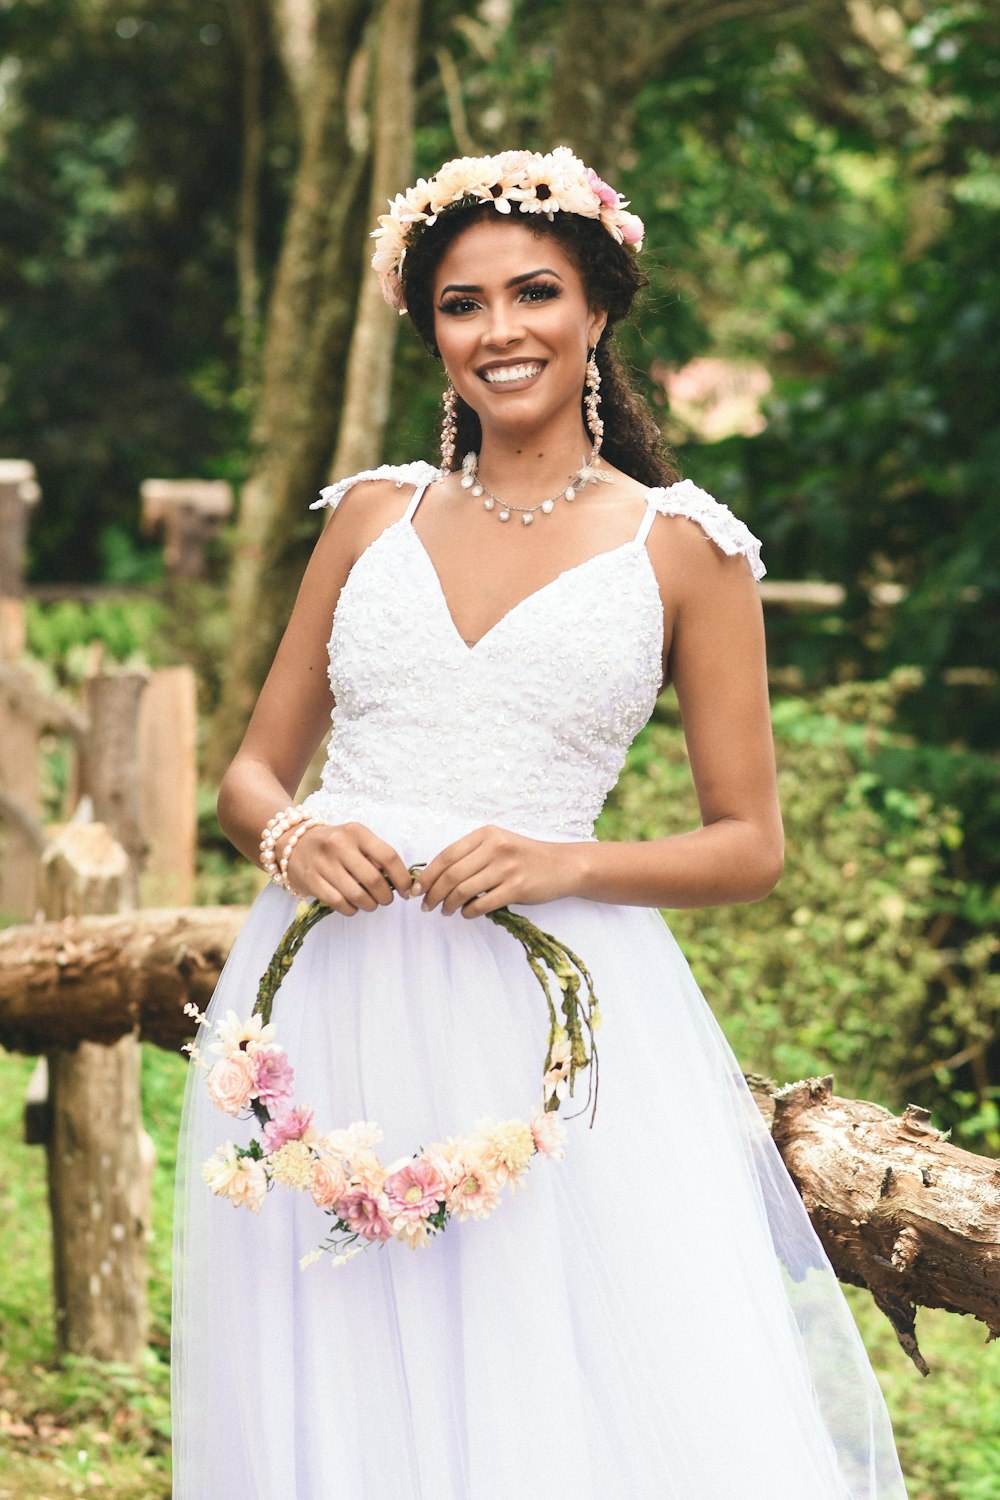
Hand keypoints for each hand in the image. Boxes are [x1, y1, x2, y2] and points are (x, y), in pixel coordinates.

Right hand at [282, 822, 413, 914]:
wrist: (294, 843)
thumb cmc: (334, 844)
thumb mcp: (355, 840)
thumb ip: (375, 855)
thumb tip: (397, 881)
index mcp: (356, 832)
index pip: (388, 856)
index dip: (402, 878)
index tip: (407, 891)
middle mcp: (339, 844)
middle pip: (374, 879)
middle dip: (386, 896)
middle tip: (386, 900)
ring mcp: (323, 862)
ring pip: (357, 895)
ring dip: (369, 905)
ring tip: (370, 904)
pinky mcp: (311, 880)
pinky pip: (339, 903)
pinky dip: (351, 910)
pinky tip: (353, 906)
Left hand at [415, 825, 581, 917]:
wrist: (563, 865)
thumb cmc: (525, 857)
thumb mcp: (498, 845)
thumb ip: (471, 855)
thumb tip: (435, 877)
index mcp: (486, 834)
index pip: (447, 855)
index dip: (427, 874)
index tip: (416, 889)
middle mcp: (496, 848)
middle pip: (452, 874)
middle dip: (433, 893)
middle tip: (426, 905)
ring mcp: (507, 868)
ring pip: (464, 890)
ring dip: (449, 905)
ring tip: (446, 911)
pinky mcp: (518, 888)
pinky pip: (483, 904)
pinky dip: (469, 912)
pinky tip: (467, 913)